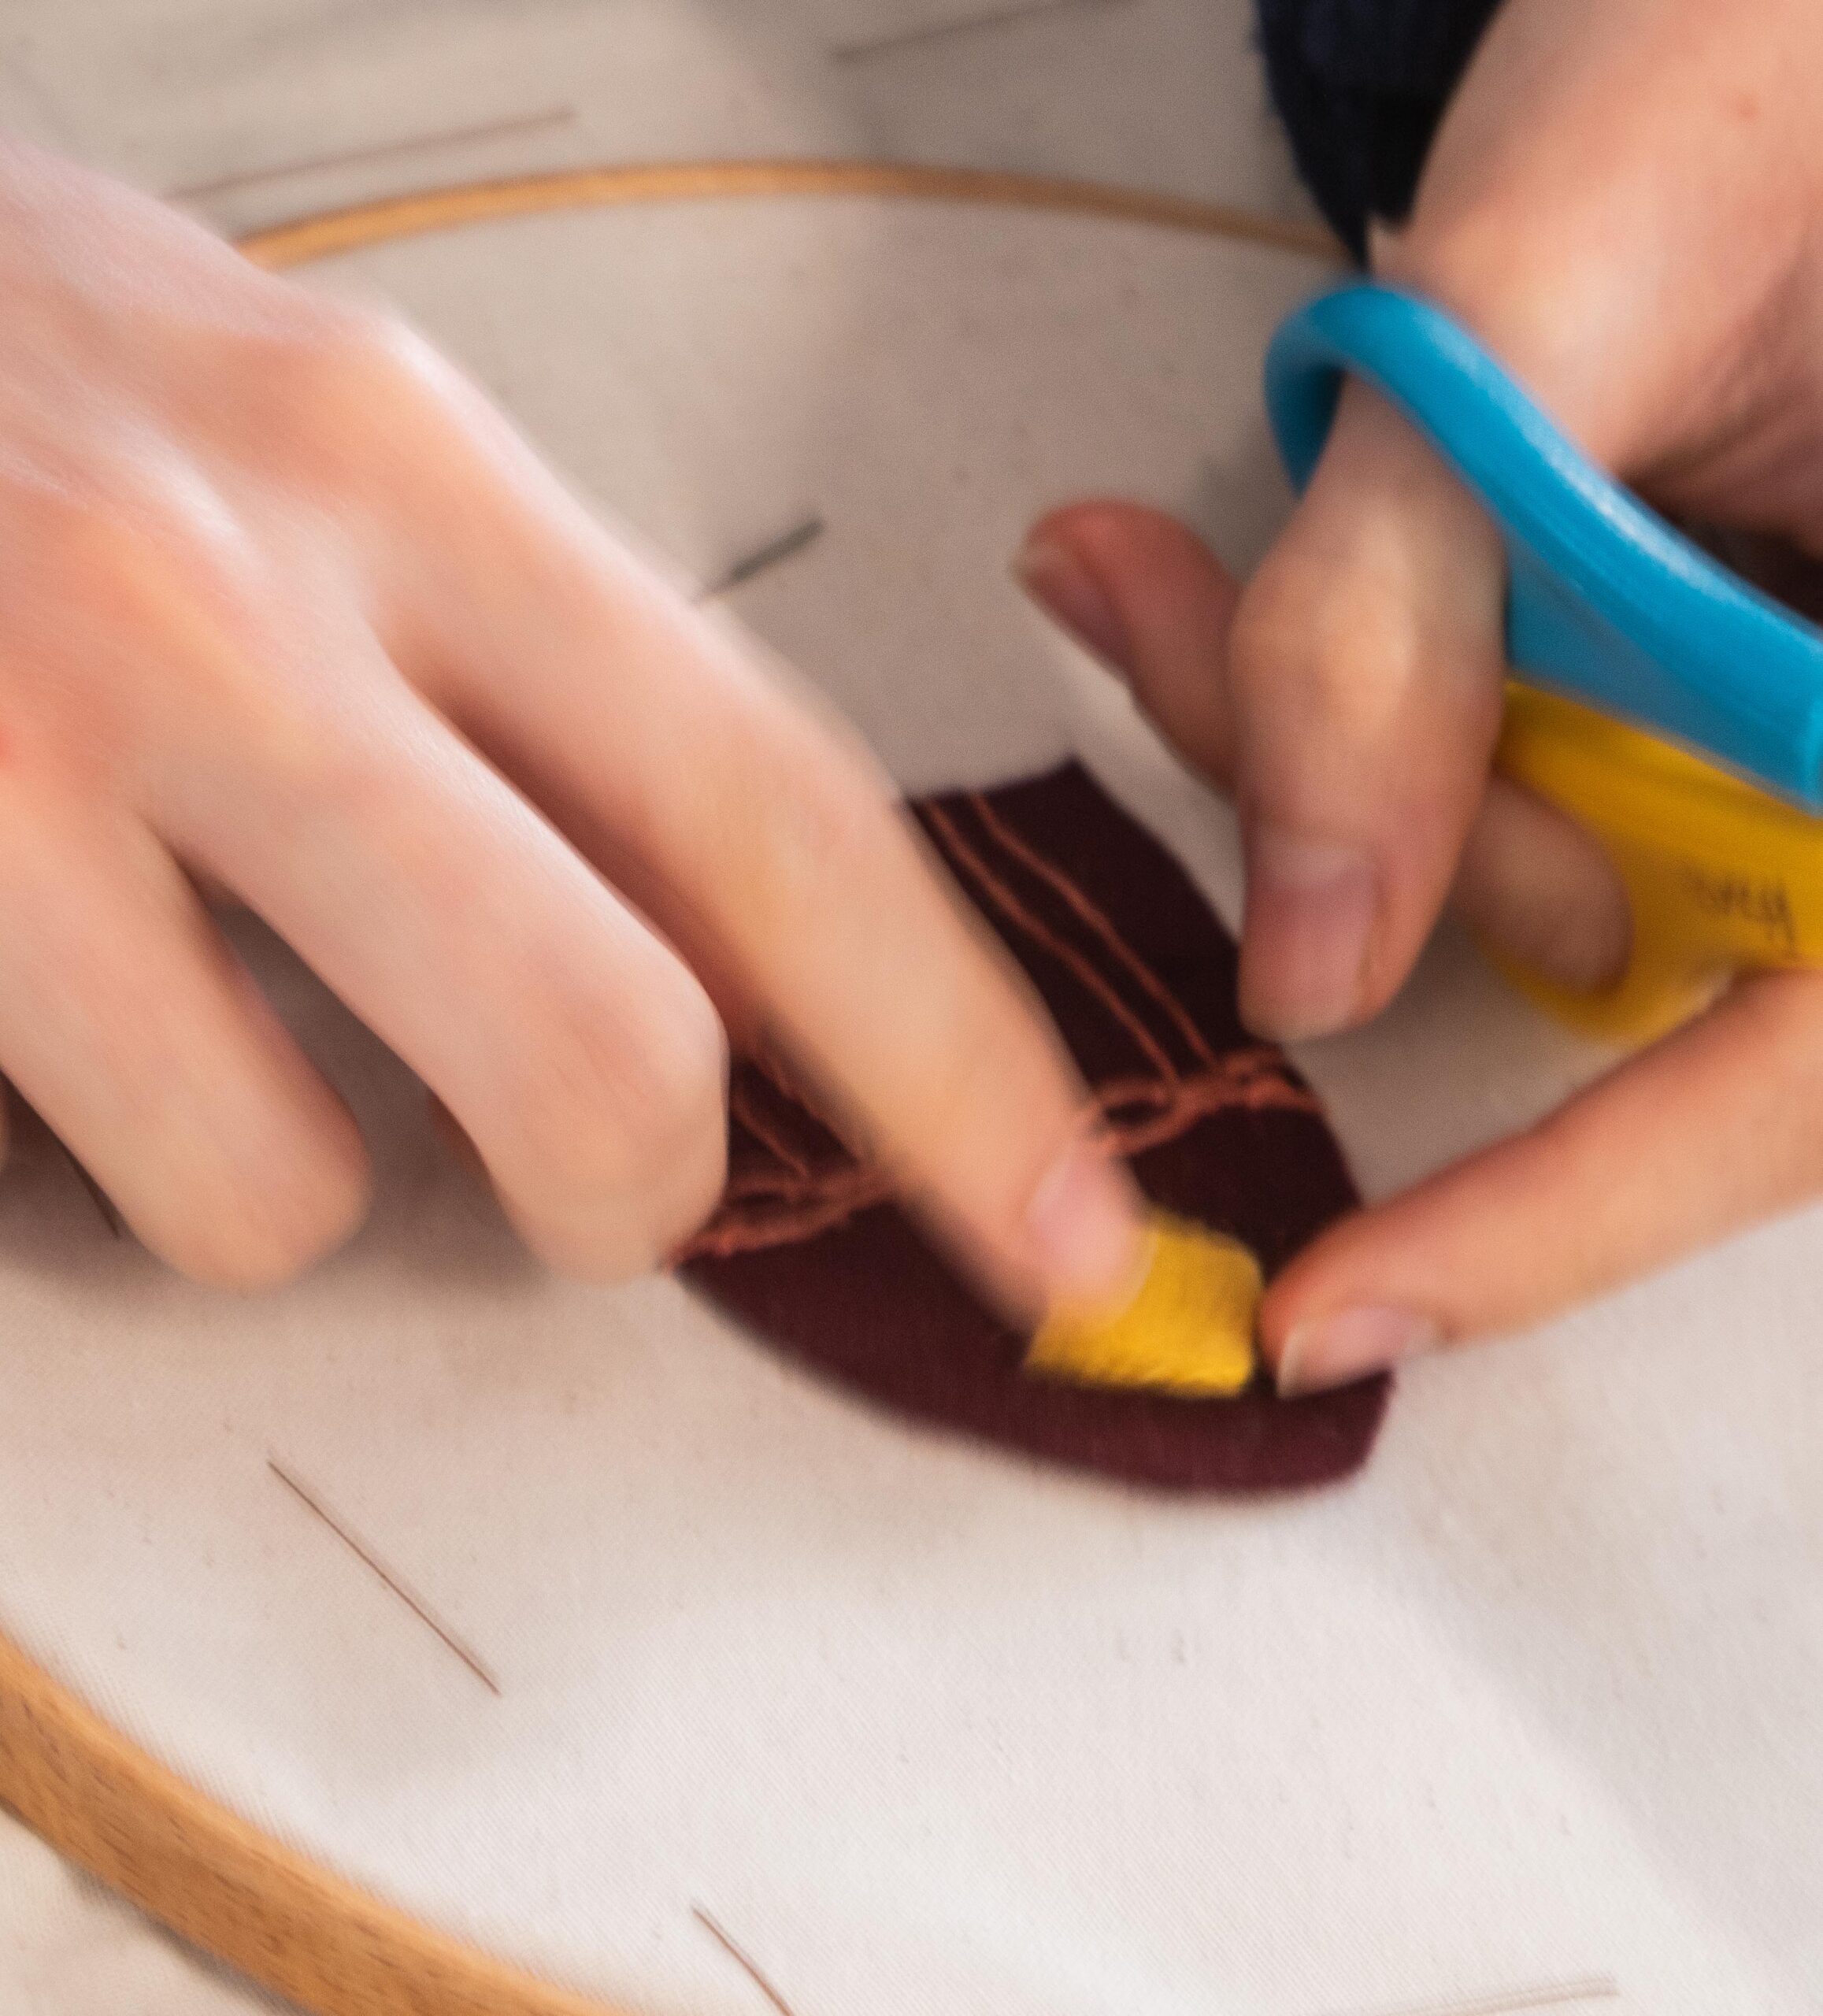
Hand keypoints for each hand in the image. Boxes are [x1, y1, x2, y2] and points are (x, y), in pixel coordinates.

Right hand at [0, 139, 1143, 1307]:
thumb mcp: (334, 467)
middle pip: (604, 1048)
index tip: (1060, 1219)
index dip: (957, 1057)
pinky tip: (68, 1013)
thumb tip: (748, 975)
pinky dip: (112, 1158)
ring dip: (295, 1174)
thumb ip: (548, 707)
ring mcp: (16, 743)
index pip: (780, 813)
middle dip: (632, 1188)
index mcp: (410, 476)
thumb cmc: (35, 396)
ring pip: (296, 1187)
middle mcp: (233, 597)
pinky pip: (81, 1194)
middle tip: (594, 1181)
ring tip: (205, 1025)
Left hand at [1018, 0, 1822, 1389]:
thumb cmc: (1765, 37)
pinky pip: (1535, 755)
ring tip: (1172, 553)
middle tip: (1171, 624)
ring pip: (1550, 855)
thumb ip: (1407, 616)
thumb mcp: (1566, 282)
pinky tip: (1223, 569)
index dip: (1565, 1219)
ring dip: (1334, 747)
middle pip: (1637, 949)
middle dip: (1376, 836)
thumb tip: (1307, 962)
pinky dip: (1370, 694)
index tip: (1334, 1314)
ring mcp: (1817, 719)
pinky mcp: (1731, 667)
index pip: (1802, 1068)